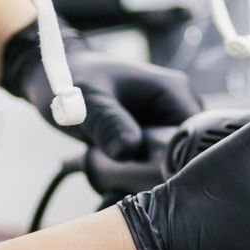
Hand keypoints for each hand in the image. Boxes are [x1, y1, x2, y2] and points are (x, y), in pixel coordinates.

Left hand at [0, 21, 201, 159]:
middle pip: (189, 151)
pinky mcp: (155, 133)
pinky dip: (142, 171)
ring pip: (174, 160)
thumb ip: (108, 123)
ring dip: (151, 172)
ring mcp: (167, 120)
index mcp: (175, 93)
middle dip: (163, 169)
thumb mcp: (85, 101)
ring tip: (122, 173)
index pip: (196, 136)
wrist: (52, 75)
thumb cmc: (68, 78)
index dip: (179, 159)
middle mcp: (179, 106)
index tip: (149, 172)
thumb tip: (129, 150)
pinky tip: (122, 174)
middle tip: (130, 175)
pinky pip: (159, 159)